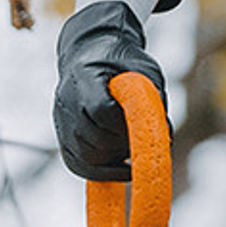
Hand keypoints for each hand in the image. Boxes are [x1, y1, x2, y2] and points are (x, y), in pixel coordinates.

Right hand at [53, 1, 167, 181]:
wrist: (89, 53)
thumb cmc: (123, 61)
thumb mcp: (144, 70)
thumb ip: (154, 99)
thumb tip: (165, 136)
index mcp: (85, 76)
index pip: (101, 110)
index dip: (125, 125)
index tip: (143, 127)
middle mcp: (66, 100)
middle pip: (93, 139)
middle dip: (123, 146)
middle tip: (142, 142)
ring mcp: (61, 121)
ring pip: (85, 158)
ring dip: (114, 162)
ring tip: (134, 152)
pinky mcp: (62, 137)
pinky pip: (78, 165)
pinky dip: (102, 173)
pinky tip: (123, 168)